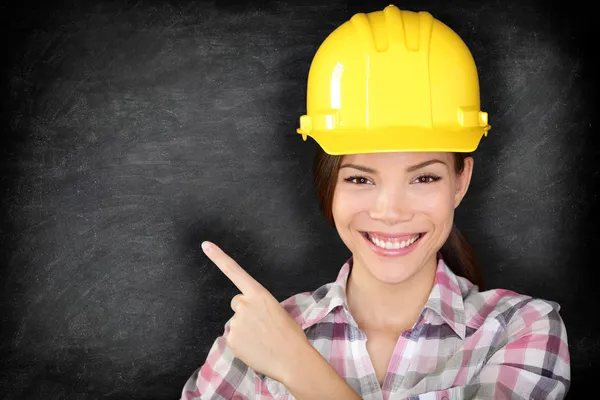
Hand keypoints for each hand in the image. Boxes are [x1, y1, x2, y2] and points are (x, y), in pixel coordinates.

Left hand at [201, 241, 309, 382]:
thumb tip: (249, 313)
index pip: (235, 272)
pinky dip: (242, 343)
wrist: (292, 359)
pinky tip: (255, 348)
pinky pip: (233, 338)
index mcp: (259, 294)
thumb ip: (259, 306)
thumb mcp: (278, 311)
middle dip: (246, 312)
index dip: (219, 257)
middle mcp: (244, 305)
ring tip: (262, 339)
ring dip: (245, 330)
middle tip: (262, 325)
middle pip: (237, 303)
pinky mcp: (231, 339)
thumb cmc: (290, 335)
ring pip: (236, 323)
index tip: (205, 245)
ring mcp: (236, 322)